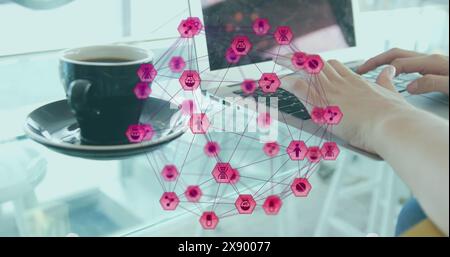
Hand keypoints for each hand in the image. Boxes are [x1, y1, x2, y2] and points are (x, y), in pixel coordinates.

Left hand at [276, 56, 414, 152]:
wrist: (390, 124)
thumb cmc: (393, 114)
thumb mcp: (390, 93)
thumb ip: (385, 81)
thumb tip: (389, 70)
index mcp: (356, 81)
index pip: (334, 66)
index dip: (321, 65)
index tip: (313, 65)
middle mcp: (341, 82)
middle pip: (317, 64)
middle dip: (302, 61)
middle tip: (289, 59)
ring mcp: (330, 91)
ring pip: (306, 69)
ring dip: (291, 65)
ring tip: (278, 63)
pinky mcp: (322, 103)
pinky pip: (298, 85)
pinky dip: (287, 81)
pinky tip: (280, 81)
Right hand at [357, 48, 448, 95]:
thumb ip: (431, 83)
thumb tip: (409, 86)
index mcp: (431, 62)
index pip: (398, 64)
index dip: (379, 71)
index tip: (363, 79)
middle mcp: (430, 59)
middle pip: (396, 55)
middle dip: (376, 61)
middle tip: (360, 69)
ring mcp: (432, 63)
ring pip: (402, 58)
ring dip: (385, 63)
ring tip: (371, 72)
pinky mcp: (434, 69)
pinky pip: (409, 65)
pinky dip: (396, 68)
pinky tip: (394, 78)